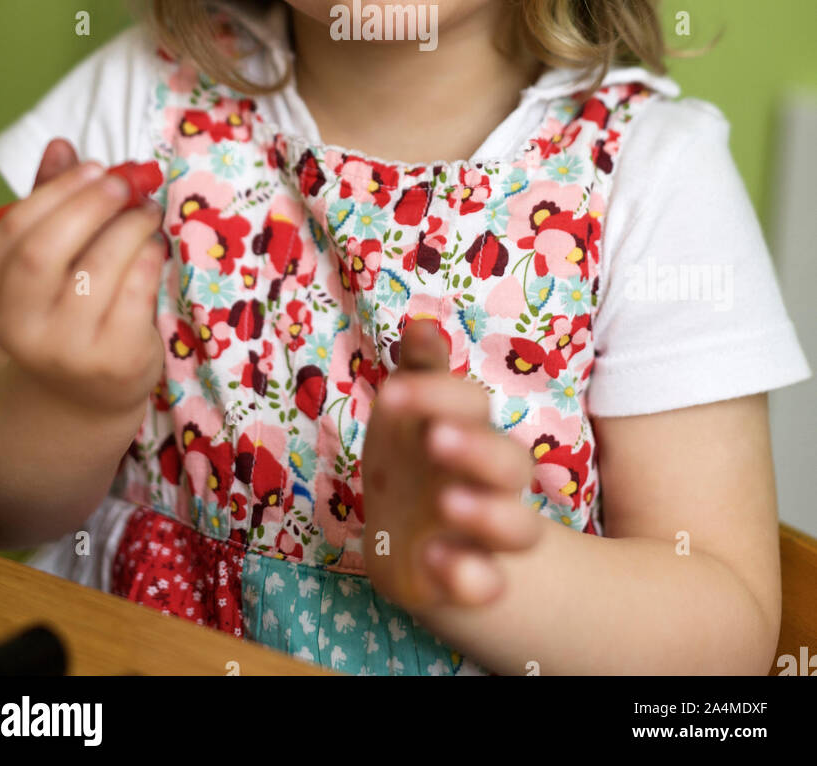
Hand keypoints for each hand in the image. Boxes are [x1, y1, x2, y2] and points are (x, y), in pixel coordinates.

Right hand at [0, 137, 165, 416]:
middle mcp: (20, 324)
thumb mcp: (52, 261)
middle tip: (126, 185)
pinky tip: (156, 247)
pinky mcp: (111, 360)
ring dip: (129, 228)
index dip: (56, 192)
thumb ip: (52, 204)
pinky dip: (148, 260)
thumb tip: (61, 145)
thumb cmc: (70, 309)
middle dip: (89, 207)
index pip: (11, 232)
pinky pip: (132, 295)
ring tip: (148, 213)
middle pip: (42, 252)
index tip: (95, 168)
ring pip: (95, 271)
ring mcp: (64, 348)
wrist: (88, 393)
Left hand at [361, 319, 540, 614]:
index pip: (471, 406)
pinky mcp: (468, 580)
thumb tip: (421, 323)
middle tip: (436, 439)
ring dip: (487, 514)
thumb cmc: (415, 466)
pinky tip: (436, 561)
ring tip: (448, 504)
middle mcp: (487, 483)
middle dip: (477, 449)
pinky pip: (487, 583)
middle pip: (509, 463)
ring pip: (516, 527)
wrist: (414, 546)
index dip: (439, 395)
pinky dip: (470, 576)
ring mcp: (481, 534)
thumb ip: (421, 373)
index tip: (392, 392)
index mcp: (469, 434)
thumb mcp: (410, 418)